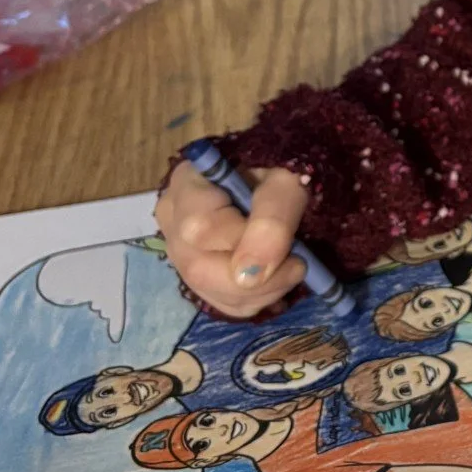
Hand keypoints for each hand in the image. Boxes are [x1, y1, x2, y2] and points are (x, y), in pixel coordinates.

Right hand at [156, 161, 308, 316]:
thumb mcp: (287, 183)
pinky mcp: (196, 274)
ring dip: (261, 292)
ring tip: (292, 268)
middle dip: (257, 280)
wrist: (282, 176)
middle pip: (198, 268)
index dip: (247, 244)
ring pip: (208, 291)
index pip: (200, 228)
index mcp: (187, 183)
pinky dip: (255, 300)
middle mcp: (173, 219)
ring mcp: (180, 249)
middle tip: (298, 265)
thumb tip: (248, 276)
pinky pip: (220, 303)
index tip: (292, 246)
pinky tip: (276, 279)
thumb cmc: (283, 168)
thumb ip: (271, 222)